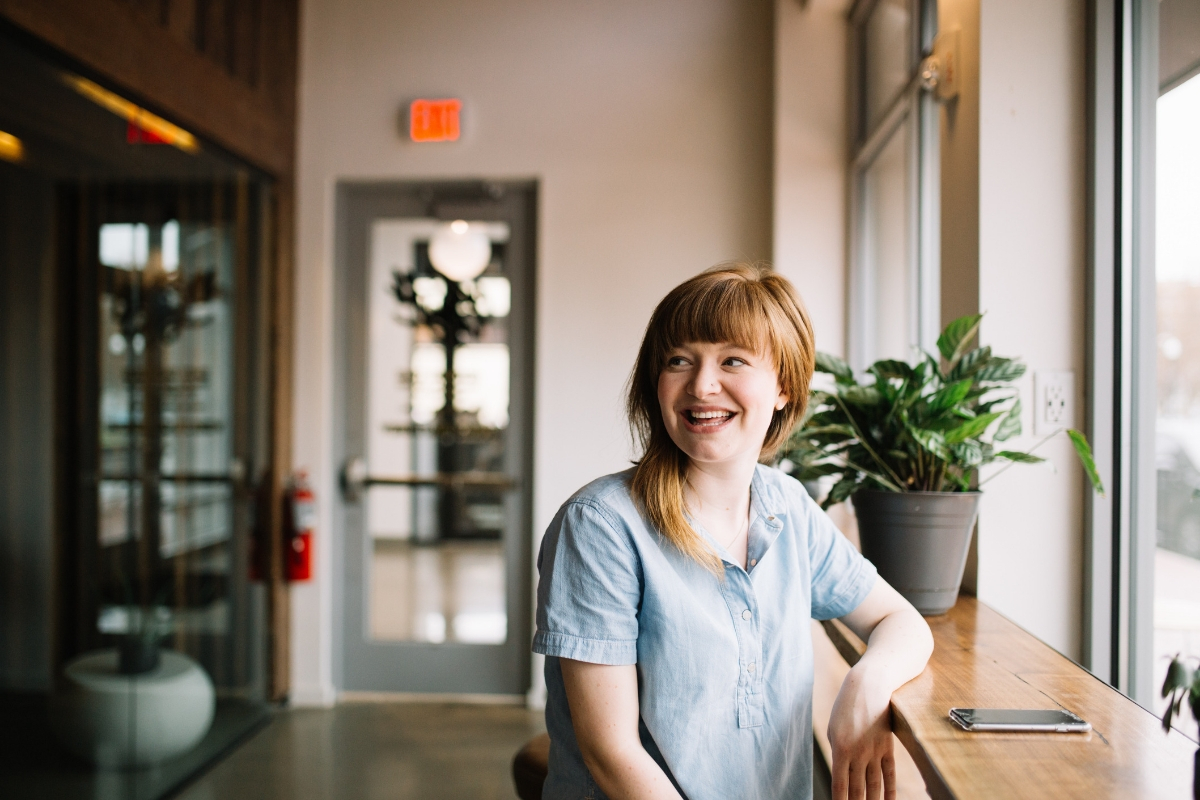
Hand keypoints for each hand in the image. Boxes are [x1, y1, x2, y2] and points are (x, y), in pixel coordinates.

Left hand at [827, 666, 896, 799]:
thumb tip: (841, 772)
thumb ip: (837, 752)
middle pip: (857, 789)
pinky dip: (890, 791)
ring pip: (874, 785)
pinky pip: (889, 774)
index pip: (839, 785)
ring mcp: (874, 752)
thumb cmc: (845, 707)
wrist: (869, 686)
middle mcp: (858, 753)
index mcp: (840, 749)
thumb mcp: (833, 728)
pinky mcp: (887, 747)